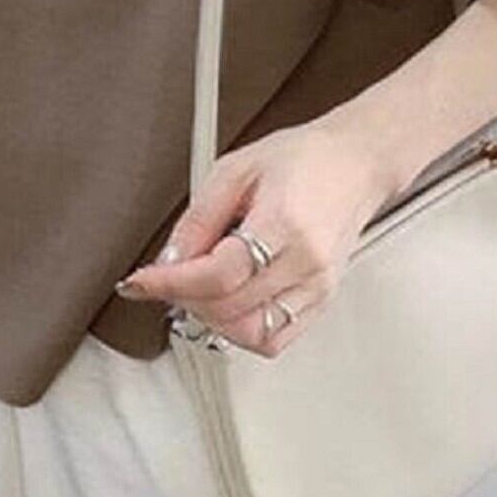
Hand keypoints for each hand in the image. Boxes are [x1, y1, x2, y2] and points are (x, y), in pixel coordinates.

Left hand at [115, 119, 393, 356]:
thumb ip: (199, 217)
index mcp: (285, 223)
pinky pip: (275, 338)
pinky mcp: (322, 301)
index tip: (141, 281)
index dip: (171, 282)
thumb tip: (169, 260)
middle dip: (185, 298)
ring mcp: (318, 287)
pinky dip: (242, 329)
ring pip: (253, 334)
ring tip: (199, 288)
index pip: (219, 275)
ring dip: (213, 319)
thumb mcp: (235, 169)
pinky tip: (228, 302)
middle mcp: (306, 263)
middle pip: (231, 309)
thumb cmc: (304, 158)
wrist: (354, 163)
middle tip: (167, 277)